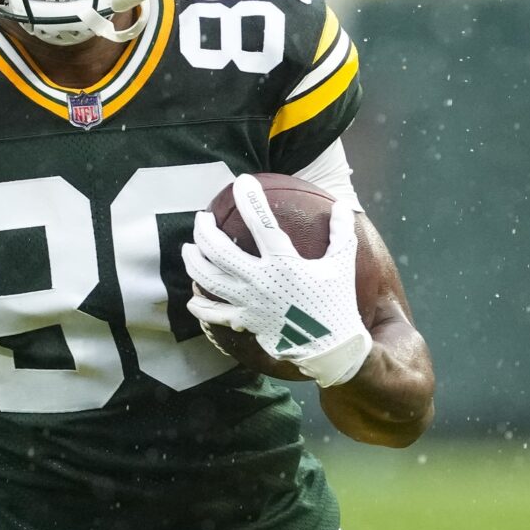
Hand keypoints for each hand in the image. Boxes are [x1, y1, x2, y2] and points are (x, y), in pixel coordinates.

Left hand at [181, 176, 372, 386]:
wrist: (330, 347)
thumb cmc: (337, 303)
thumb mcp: (341, 264)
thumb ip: (340, 233)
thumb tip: (340, 206)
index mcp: (284, 263)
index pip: (262, 223)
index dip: (250, 199)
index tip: (242, 182)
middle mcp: (260, 281)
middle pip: (219, 250)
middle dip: (204, 230)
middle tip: (201, 219)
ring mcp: (249, 302)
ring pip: (208, 278)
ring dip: (193, 260)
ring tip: (188, 249)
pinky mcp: (245, 321)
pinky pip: (214, 313)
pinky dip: (200, 306)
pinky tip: (192, 298)